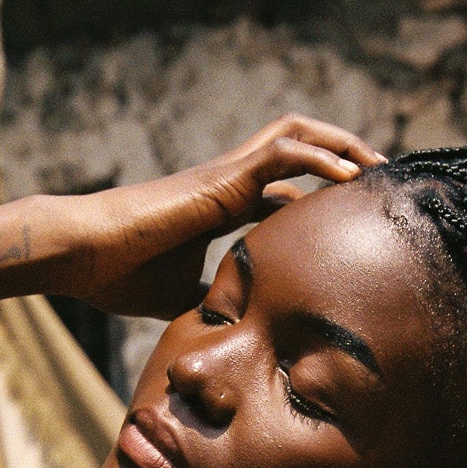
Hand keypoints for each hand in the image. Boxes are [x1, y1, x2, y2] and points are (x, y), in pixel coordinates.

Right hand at [57, 115, 386, 320]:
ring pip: (296, 135)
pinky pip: (283, 154)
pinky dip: (321, 158)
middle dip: (342, 154)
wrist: (87, 255)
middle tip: (379, 178)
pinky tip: (351, 174)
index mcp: (222, 205)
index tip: (355, 215)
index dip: (320, 195)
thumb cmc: (120, 274)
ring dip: (341, 144)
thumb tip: (233, 332)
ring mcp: (226, 174)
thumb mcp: (180, 298)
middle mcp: (229, 182)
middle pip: (298, 148)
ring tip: (377, 166)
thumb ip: (211, 302)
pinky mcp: (223, 178)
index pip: (284, 189)